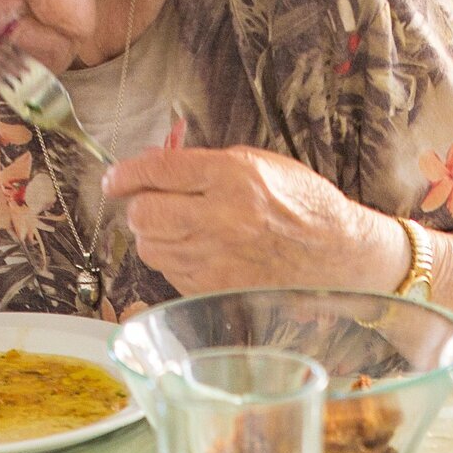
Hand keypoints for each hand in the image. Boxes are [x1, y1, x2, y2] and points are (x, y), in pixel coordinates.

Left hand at [102, 146, 403, 294]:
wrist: (339, 256)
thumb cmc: (303, 205)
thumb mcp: (259, 164)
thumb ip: (204, 164)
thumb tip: (155, 165)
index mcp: (233, 176)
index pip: (157, 170)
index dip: (126, 173)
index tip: (114, 178)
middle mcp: (221, 218)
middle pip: (143, 213)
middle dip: (139, 205)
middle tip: (150, 202)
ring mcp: (217, 258)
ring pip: (150, 246)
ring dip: (154, 234)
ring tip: (179, 227)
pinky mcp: (216, 289)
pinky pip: (170, 271)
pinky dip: (173, 259)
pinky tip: (197, 250)